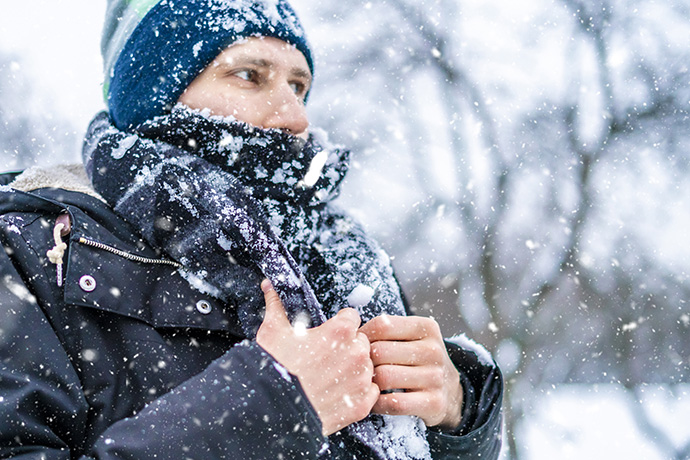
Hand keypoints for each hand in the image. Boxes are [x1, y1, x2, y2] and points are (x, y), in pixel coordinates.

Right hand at [256, 280, 379, 435]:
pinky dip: (358, 393)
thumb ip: (276, 304)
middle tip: (328, 357)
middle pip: (361, 342)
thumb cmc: (274, 368)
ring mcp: (361, 379)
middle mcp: (357, 352)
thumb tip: (270, 285)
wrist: (271, 409)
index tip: (329, 333)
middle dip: (348, 347)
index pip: (352, 317)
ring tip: (331, 378)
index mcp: (340, 331)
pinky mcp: (361, 404)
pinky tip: (340, 394)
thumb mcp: (272, 331)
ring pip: (367, 366)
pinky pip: (370, 391)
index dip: (339, 324)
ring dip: (354, 369)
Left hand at [359, 315, 462, 429]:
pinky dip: (377, 403)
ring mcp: (435, 377)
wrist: (449, 390)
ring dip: (369, 383)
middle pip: (380, 352)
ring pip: (384, 377)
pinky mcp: (434, 403)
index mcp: (426, 327)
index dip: (362, 335)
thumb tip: (349, 331)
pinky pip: (393, 403)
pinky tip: (374, 400)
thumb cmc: (417, 359)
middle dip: (364, 361)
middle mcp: (433, 350)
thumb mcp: (410, 337)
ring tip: (366, 383)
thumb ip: (386, 330)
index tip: (357, 345)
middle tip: (358, 368)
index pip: (382, 325)